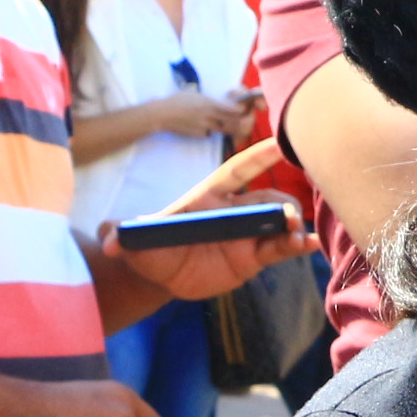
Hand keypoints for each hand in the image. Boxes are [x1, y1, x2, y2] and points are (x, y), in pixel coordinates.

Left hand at [103, 139, 314, 302]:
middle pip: (266, 198)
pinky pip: (279, 248)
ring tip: (296, 237)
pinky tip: (308, 247)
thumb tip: (107, 236)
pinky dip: (296, 245)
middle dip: (282, 203)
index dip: (258, 156)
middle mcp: (234, 210)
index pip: (237, 170)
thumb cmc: (151, 246)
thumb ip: (123, 235)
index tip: (281, 143)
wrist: (161, 273)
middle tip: (288, 216)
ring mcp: (247, 233)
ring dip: (292, 226)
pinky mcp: (253, 257)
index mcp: (209, 196)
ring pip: (278, 221)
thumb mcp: (135, 240)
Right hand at [155, 88, 234, 137]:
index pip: (231, 109)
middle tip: (236, 120)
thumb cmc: (177, 100)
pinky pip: (208, 134)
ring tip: (216, 122)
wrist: (163, 114)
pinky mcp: (198, 135)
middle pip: (230, 122)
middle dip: (235, 122)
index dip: (238, 111)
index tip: (242, 111)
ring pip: (220, 129)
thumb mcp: (194, 94)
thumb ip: (208, 100)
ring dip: (222, 127)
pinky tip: (200, 126)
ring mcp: (204, 127)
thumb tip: (216, 102)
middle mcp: (209, 116)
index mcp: (209, 104)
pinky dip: (208, 131)